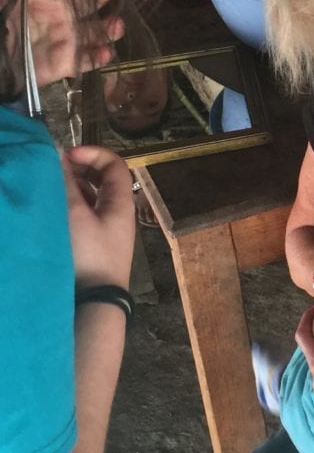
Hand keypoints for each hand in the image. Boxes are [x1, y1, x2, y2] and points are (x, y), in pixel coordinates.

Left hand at [28, 0, 123, 85]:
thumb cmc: (5, 21)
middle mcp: (63, 17)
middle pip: (89, 6)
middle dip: (102, 0)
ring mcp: (67, 40)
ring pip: (95, 33)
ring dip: (108, 29)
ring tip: (117, 25)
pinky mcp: (66, 63)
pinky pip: (87, 61)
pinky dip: (98, 58)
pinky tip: (106, 53)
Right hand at [61, 146, 134, 289]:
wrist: (97, 299)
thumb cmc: (90, 254)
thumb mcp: (76, 216)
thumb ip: (67, 184)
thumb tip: (60, 156)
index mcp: (121, 201)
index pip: (114, 164)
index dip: (93, 153)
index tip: (68, 155)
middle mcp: (118, 211)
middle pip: (104, 178)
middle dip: (81, 168)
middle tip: (57, 168)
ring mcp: (108, 227)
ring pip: (93, 196)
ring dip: (74, 186)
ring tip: (52, 186)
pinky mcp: (96, 241)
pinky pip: (86, 213)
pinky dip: (72, 204)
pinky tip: (55, 207)